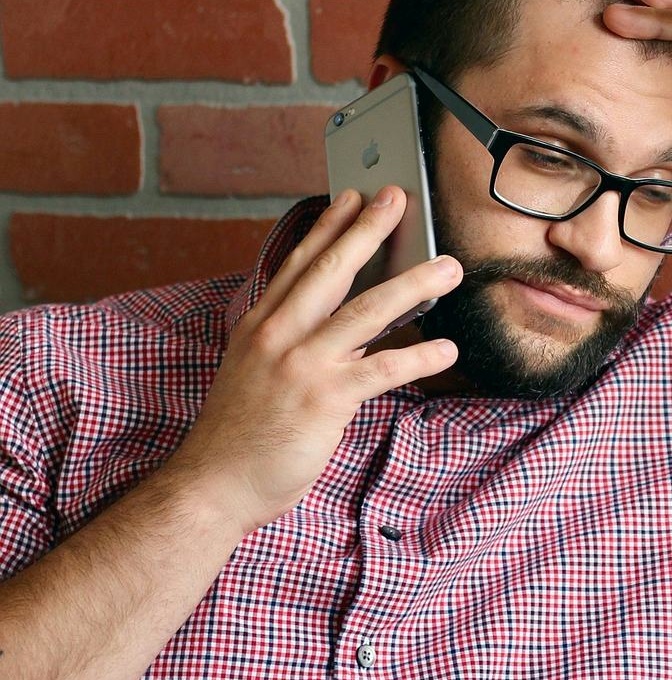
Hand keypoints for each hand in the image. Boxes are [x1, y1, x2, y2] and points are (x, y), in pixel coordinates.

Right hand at [167, 185, 463, 534]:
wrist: (215, 483)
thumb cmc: (242, 434)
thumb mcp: (260, 374)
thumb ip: (300, 346)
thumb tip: (352, 331)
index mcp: (261, 325)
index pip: (298, 264)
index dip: (328, 227)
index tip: (351, 195)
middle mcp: (278, 335)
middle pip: (331, 271)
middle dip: (368, 230)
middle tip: (398, 198)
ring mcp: (301, 365)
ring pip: (365, 312)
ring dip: (412, 285)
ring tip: (448, 267)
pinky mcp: (325, 399)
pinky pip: (383, 370)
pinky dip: (419, 356)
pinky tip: (448, 349)